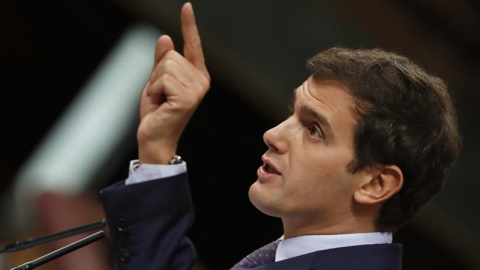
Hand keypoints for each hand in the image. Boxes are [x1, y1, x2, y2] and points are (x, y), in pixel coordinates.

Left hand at [137, 2, 209, 163]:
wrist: (155, 138)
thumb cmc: (157, 113)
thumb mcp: (156, 82)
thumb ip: (161, 62)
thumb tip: (165, 38)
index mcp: (197, 76)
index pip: (193, 45)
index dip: (189, 25)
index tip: (186, 6)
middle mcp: (201, 81)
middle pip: (171, 55)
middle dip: (157, 74)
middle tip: (160, 96)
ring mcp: (196, 90)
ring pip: (166, 65)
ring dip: (155, 84)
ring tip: (161, 101)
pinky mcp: (187, 97)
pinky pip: (162, 78)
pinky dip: (155, 91)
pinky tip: (161, 105)